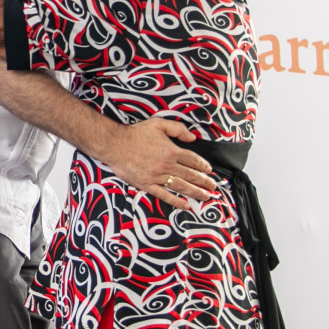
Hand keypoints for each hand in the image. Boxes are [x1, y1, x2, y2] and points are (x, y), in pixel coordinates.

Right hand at [100, 118, 216, 208]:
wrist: (114, 144)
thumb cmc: (135, 134)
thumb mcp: (158, 124)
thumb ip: (177, 129)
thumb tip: (192, 138)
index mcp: (171, 151)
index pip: (193, 160)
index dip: (203, 166)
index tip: (209, 170)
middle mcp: (167, 165)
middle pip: (191, 175)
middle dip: (204, 182)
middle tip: (213, 187)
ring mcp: (157, 176)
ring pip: (181, 186)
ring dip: (196, 192)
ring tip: (206, 196)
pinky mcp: (147, 184)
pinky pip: (164, 195)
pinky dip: (176, 201)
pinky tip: (185, 205)